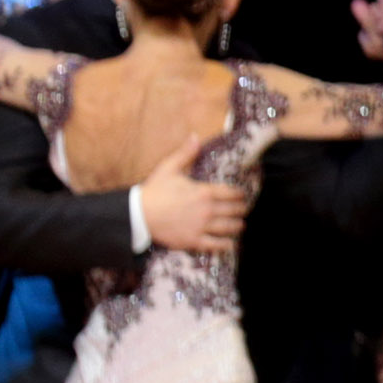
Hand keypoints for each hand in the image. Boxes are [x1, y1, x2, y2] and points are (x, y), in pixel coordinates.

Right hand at [138, 135, 249, 257]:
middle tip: (244, 210)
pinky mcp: (193, 240)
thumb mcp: (168, 168)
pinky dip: (226, 245)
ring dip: (238, 226)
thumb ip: (185, 153)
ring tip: (241, 225)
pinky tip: (231, 244)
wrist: (138, 215)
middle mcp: (207, 210)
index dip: (240, 194)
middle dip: (241, 210)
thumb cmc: (154, 191)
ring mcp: (201, 226)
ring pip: (229, 227)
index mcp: (204, 192)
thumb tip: (195, 136)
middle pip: (234, 210)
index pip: (232, 193)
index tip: (243, 195)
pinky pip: (216, 245)